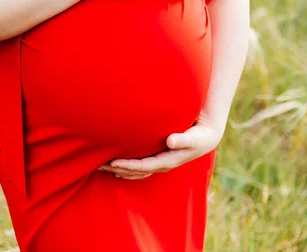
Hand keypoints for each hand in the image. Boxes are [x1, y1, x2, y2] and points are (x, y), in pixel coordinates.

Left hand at [98, 111, 223, 179]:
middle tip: (100, 165)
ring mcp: (159, 163)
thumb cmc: (199, 136)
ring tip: (102, 167)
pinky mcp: (158, 158)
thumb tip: (170, 141)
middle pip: (136, 171)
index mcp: (167, 161)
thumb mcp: (194, 137)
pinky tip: (116, 167)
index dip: (128, 165)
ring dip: (119, 170)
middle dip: (118, 169)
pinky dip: (127, 168)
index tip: (113, 163)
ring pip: (136, 171)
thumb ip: (182, 139)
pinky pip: (139, 167)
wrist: (206, 138)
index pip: (143, 166)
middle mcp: (161, 164)